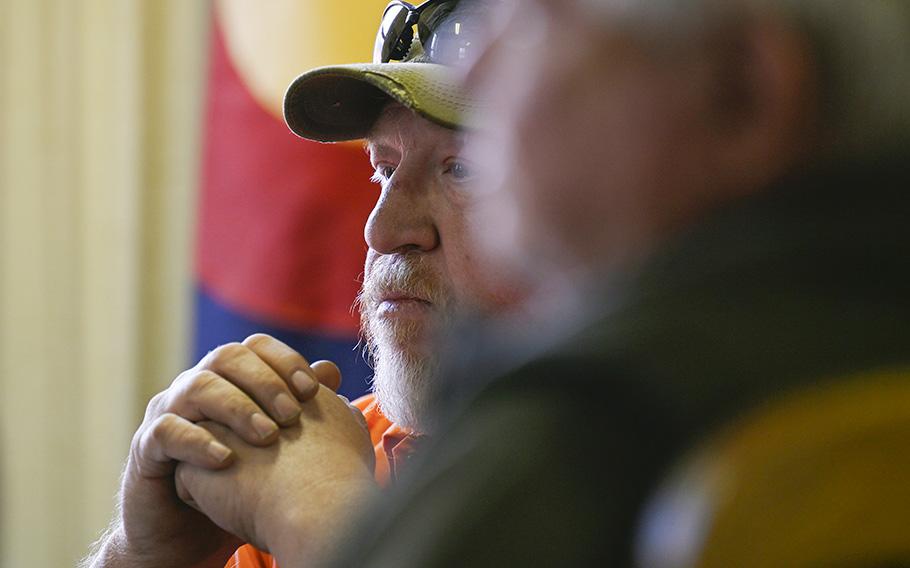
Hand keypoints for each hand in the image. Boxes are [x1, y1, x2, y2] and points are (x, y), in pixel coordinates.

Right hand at [89, 334, 340, 567]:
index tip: (313, 390)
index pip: (256, 347)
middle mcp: (197, 386)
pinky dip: (198, 442)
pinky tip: (227, 460)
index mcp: (229, 379)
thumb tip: (330, 370)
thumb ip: (298, 406)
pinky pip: (167, 431)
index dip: (285, 360)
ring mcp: (168, 412)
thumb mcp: (276, 445)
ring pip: (197, 386)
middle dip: (264, 381)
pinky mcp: (146, 448)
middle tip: (292, 415)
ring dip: (236, 407)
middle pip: (227, 356)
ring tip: (267, 436)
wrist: (190, 534)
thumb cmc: (240, 482)